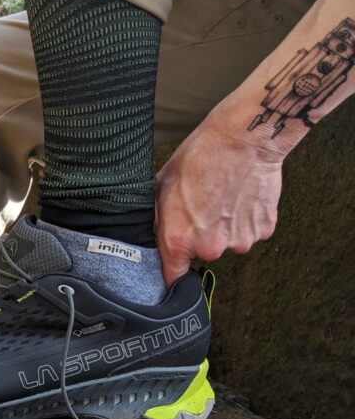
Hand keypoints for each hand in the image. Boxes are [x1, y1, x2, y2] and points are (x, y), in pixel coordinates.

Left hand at [156, 118, 284, 284]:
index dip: (171, 275)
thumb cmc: (198, 158)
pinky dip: (246, 220)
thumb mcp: (161, 187)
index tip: (172, 273)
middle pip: (202, 254)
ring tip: (222, 197)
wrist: (242, 141)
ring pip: (228, 242)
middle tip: (202, 208)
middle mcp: (209, 248)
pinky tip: (240, 197)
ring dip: (225, 227)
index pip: (172, 277)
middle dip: (200, 237)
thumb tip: (154, 230)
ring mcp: (239, 241)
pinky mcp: (263, 231)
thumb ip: (158, 218)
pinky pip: (249, 232)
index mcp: (178, 240)